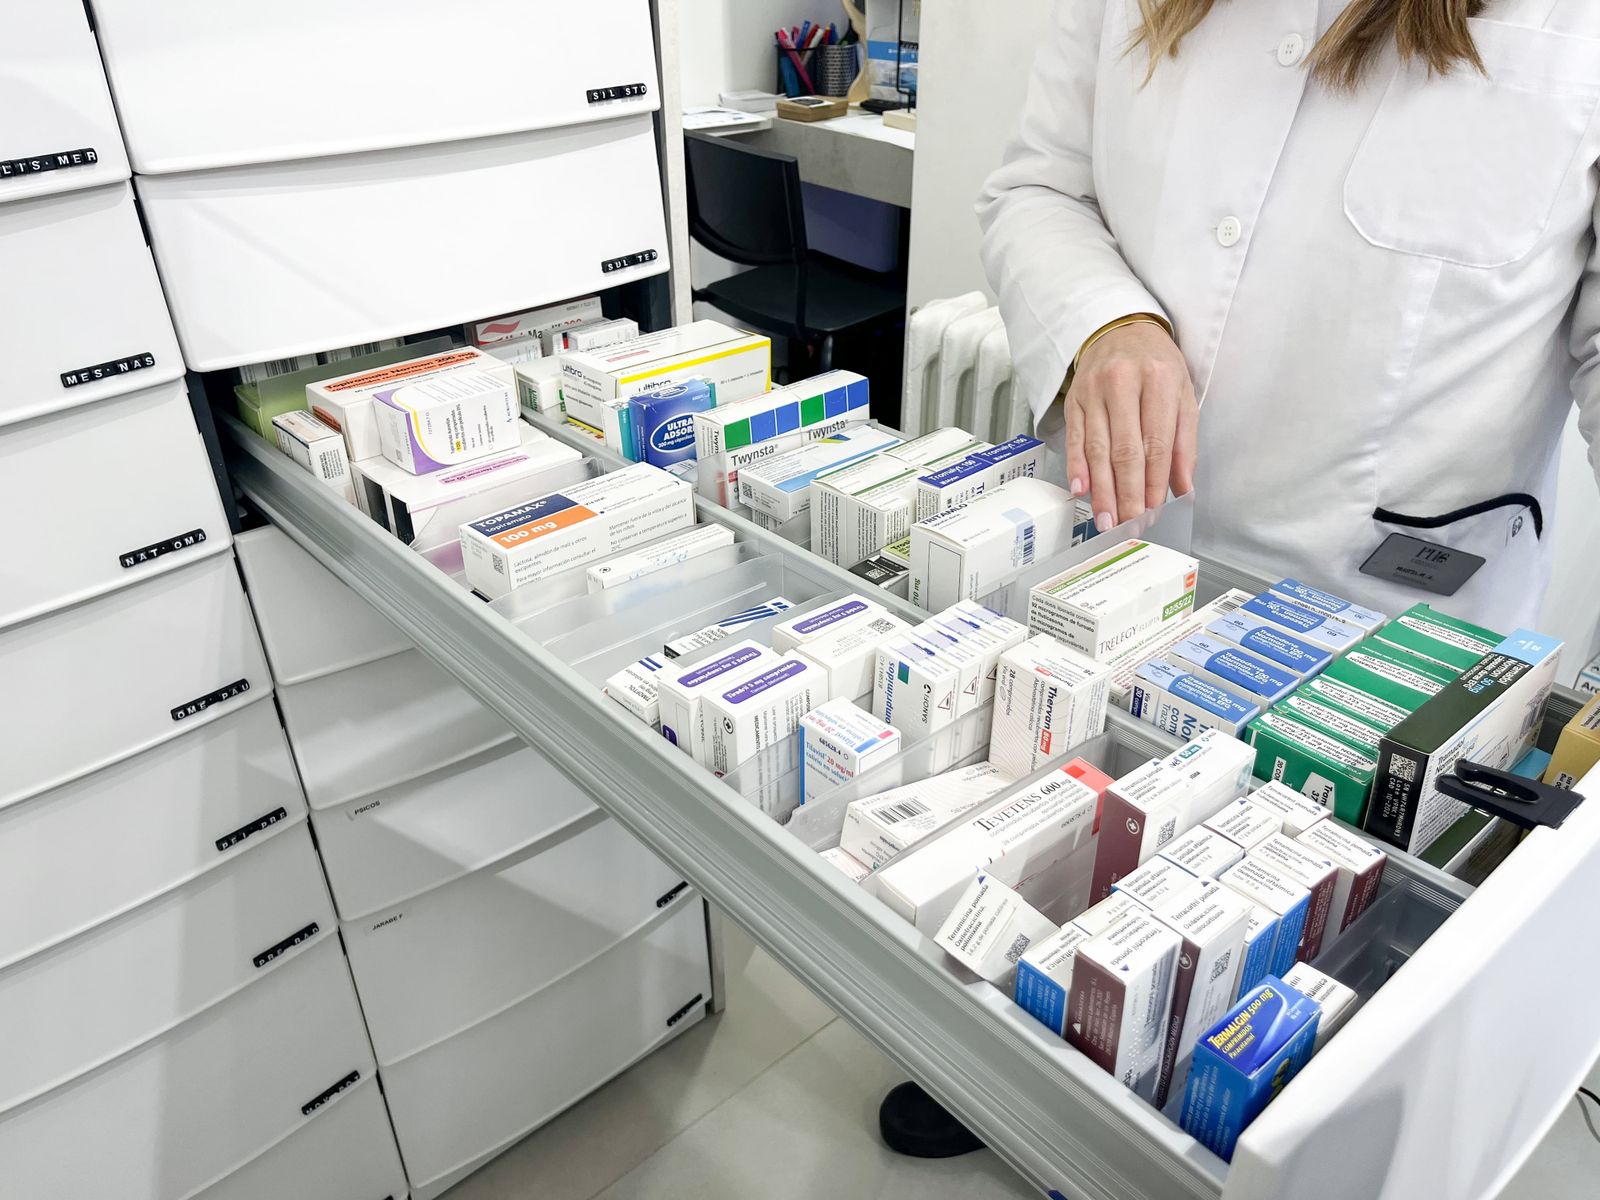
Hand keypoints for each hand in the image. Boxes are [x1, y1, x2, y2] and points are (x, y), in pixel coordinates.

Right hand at [1065, 320, 1197, 530]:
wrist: (1120, 329)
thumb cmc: (1157, 365)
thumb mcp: (1183, 394)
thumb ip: (1184, 442)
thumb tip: (1183, 488)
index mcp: (1158, 381)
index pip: (1155, 443)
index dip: (1153, 482)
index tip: (1154, 510)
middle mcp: (1123, 384)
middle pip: (1124, 450)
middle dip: (1127, 493)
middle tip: (1129, 524)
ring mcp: (1094, 392)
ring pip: (1097, 449)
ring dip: (1101, 489)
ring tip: (1107, 518)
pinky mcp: (1074, 399)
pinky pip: (1074, 438)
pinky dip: (1076, 466)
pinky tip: (1081, 488)